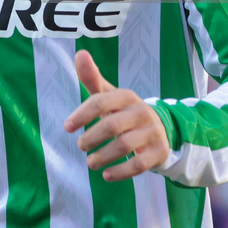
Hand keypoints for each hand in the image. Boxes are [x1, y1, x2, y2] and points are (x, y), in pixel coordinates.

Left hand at [64, 49, 169, 180]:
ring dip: (103, 156)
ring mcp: (152, 132)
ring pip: (125, 146)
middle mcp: (141, 112)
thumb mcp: (109, 95)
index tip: (67, 127)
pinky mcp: (159, 151)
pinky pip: (139, 164)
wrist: (160, 129)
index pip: (101, 102)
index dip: (82, 114)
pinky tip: (106, 175)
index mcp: (126, 96)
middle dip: (92, 138)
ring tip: (91, 163)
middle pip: (112, 125)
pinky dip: (120, 172)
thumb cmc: (124, 112)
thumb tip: (79, 52)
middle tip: (80, 146)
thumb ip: (92, 78)